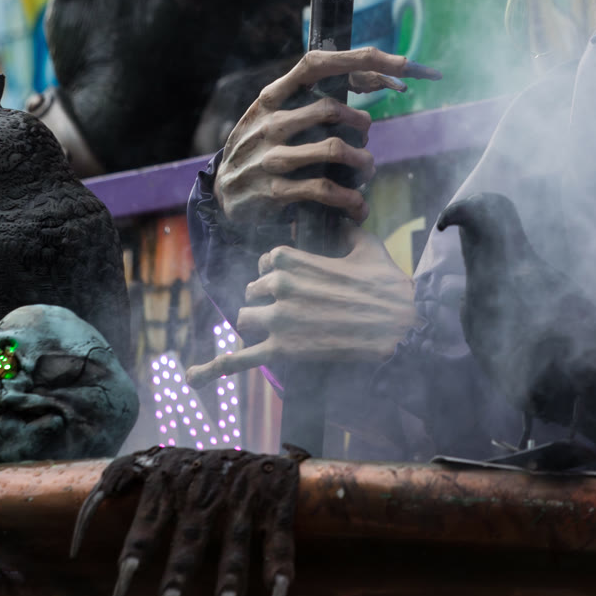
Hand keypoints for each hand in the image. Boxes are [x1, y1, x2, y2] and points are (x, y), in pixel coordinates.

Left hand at [188, 233, 416, 378]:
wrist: (401, 326)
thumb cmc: (387, 285)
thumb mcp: (366, 246)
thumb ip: (347, 230)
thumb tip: (345, 217)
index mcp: (294, 259)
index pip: (266, 262)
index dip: (274, 272)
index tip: (287, 280)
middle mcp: (279, 286)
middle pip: (253, 291)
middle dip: (266, 299)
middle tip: (290, 309)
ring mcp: (278, 319)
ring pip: (245, 318)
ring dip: (257, 324)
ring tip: (277, 331)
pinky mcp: (282, 350)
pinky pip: (240, 359)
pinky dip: (215, 368)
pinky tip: (194, 378)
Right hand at [213, 47, 439, 229]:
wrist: (222, 194)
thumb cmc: (262, 147)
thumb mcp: (276, 116)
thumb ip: (315, 98)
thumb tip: (377, 76)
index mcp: (272, 96)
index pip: (317, 63)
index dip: (361, 58)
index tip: (402, 63)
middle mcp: (269, 121)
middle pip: (332, 109)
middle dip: (363, 126)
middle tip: (366, 141)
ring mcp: (270, 156)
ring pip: (335, 149)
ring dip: (363, 163)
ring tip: (366, 171)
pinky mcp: (274, 191)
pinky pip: (326, 191)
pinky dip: (351, 199)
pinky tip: (357, 207)